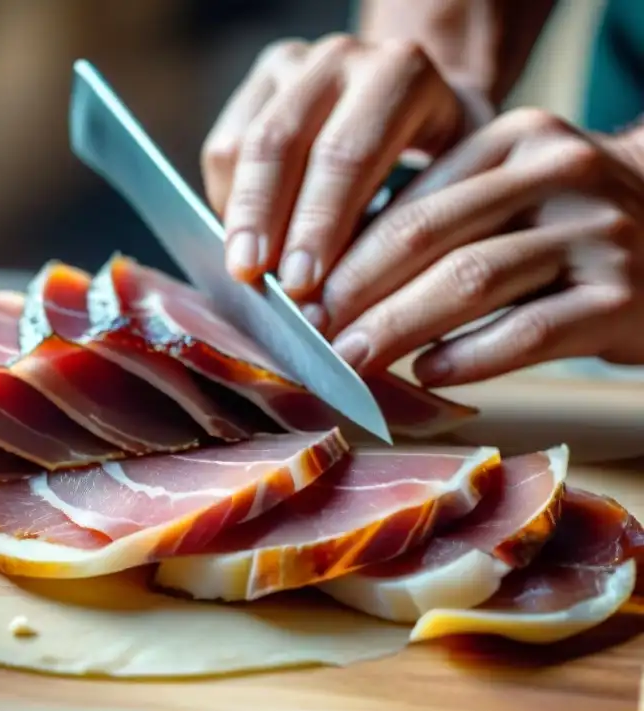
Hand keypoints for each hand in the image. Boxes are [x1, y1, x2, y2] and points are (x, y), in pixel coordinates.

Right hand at [201, 35, 473, 300]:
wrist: (427, 107)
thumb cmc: (448, 162)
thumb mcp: (453, 188)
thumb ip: (404, 229)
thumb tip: (342, 297)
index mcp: (401, 75)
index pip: (347, 154)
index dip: (318, 222)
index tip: (300, 282)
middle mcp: (343, 60)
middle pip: (282, 143)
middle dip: (263, 219)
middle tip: (254, 279)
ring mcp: (294, 66)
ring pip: (242, 146)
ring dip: (238, 216)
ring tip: (242, 271)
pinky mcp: (259, 83)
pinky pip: (223, 149)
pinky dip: (226, 201)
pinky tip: (245, 241)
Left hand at [319, 108, 643, 384]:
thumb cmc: (558, 228)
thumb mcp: (503, 196)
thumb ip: (433, 219)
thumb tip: (323, 279)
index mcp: (512, 138)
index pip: (409, 197)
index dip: (342, 250)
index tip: (295, 292)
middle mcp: (557, 172)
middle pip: (428, 235)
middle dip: (354, 290)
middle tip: (308, 333)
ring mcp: (596, 232)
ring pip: (471, 281)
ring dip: (397, 327)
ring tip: (349, 361)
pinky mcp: (621, 297)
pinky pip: (528, 332)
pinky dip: (469, 357)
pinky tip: (428, 374)